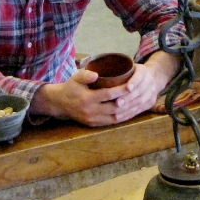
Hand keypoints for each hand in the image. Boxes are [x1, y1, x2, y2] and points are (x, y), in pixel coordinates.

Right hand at [30, 52, 180, 126]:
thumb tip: (96, 75)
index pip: (108, 95)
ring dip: (128, 111)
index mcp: (87, 99)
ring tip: (138, 103)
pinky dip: (122, 117)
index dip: (121, 90)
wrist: (60, 104)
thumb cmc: (71, 88)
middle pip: (115, 107)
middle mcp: (90, 111)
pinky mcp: (94, 124)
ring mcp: (93, 119)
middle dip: (128, 101)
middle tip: (139, 94)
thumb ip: (85, 75)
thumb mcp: (75, 78)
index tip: (131, 84)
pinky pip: (112, 122)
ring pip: (115, 117)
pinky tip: (130, 111)